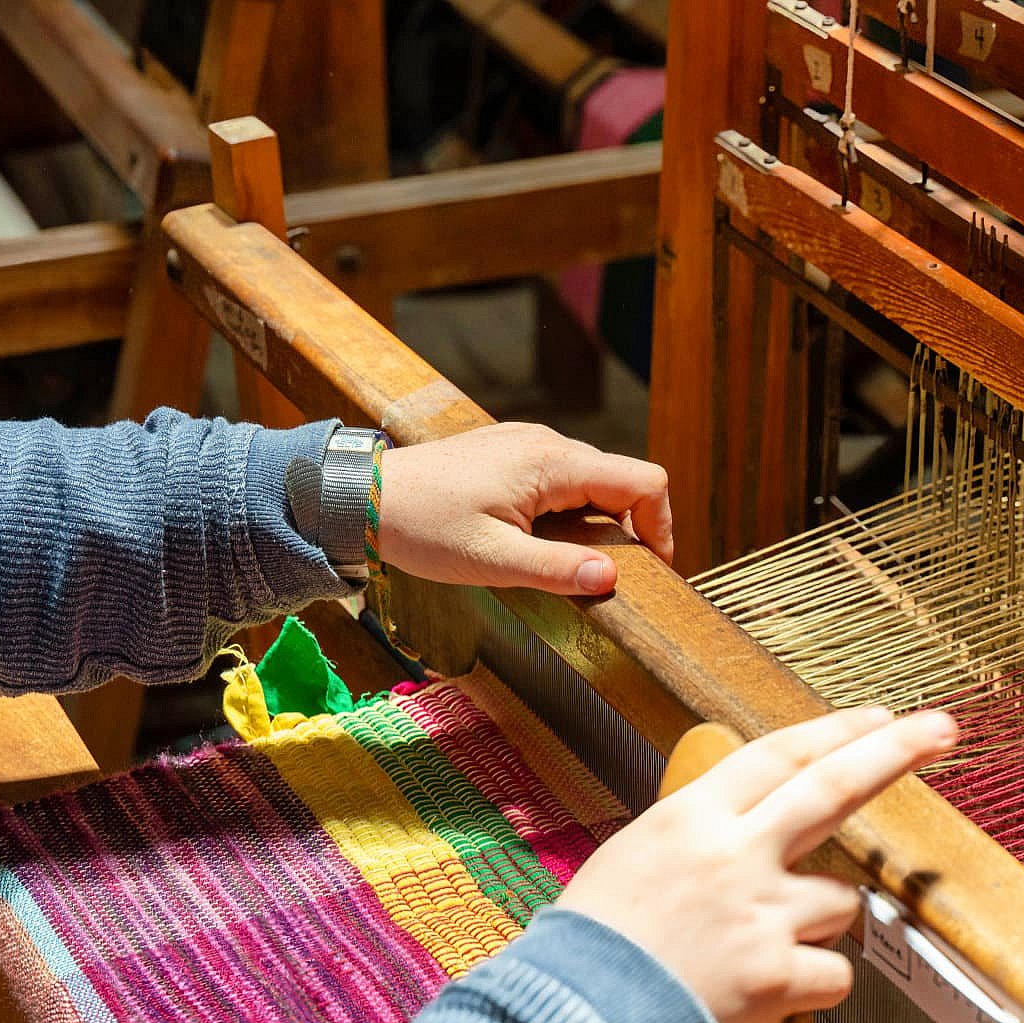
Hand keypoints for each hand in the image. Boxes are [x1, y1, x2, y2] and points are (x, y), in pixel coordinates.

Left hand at [376, 423, 673, 594]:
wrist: (364, 496)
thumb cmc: (424, 527)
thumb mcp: (491, 559)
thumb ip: (555, 568)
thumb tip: (611, 578)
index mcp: (552, 463)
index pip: (643, 481)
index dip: (660, 526)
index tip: (649, 570)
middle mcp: (547, 443)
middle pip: (621, 481)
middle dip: (628, 529)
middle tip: (607, 578)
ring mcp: (527, 445)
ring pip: (591, 480)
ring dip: (595, 522)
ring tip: (568, 565)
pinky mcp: (509, 454)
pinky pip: (560, 479)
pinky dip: (567, 511)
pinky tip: (539, 542)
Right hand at [554, 708, 957, 1022]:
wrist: (578, 1005)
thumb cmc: (598, 939)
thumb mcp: (639, 856)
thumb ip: (703, 836)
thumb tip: (752, 827)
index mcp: (692, 817)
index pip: (778, 755)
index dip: (835, 731)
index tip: (879, 716)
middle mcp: (734, 855)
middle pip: (832, 789)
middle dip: (893, 751)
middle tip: (939, 728)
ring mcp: (762, 913)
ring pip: (841, 900)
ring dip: (818, 918)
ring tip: (758, 943)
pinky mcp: (778, 974)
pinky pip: (833, 971)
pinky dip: (810, 983)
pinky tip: (766, 988)